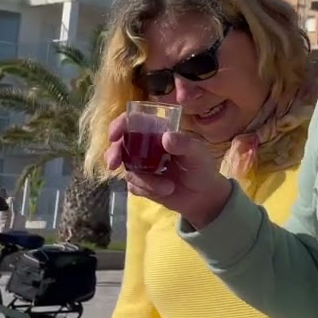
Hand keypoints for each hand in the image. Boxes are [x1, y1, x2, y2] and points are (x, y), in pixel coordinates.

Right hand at [105, 113, 231, 229]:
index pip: (134, 121)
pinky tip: (164, 191)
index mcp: (159, 132)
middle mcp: (146, 147)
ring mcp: (142, 166)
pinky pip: (133, 186)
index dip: (121, 124)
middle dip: (113, 153)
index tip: (114, 134)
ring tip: (168, 187)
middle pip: (120, 144)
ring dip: (144, 180)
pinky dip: (147, 190)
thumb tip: (166, 137)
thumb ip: (184, 144)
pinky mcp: (141, 184)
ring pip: (127, 169)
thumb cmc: (202, 167)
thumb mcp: (198, 154)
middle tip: (113, 164)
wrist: (203, 197)